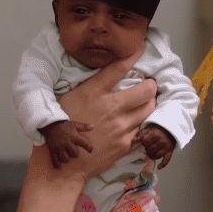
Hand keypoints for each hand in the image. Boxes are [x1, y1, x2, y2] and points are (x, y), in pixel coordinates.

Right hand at [41, 120, 93, 168]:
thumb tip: (93, 126)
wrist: (50, 125)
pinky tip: (59, 166)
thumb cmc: (64, 125)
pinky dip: (57, 164)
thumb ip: (84, 126)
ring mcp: (59, 147)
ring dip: (67, 158)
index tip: (90, 150)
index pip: (84, 144)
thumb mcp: (74, 124)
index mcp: (73, 137)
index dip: (89, 148)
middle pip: (75, 154)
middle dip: (75, 153)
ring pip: (65, 159)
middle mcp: (67, 143)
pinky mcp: (52, 150)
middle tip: (72, 151)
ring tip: (66, 156)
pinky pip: (55, 160)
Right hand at [56, 47, 156, 178]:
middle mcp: (110, 107)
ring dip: (147, 104)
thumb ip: (90, 89)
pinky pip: (140, 128)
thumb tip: (105, 78)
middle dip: (150, 86)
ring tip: (140, 104)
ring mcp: (120, 126)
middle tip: (147, 86)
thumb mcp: (68, 101)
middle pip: (146, 90)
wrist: (65, 163)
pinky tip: (127, 125)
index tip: (141, 48)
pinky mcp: (125, 143)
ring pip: (148, 109)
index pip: (119, 67)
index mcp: (92, 93)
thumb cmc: (62, 131)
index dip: (133, 55)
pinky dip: (137, 124)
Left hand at [133, 124, 175, 168]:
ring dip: (151, 156)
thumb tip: (134, 140)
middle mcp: (161, 141)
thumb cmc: (157, 129)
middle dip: (147, 149)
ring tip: (150, 153)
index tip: (144, 142)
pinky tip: (159, 167)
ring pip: (156, 156)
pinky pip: (167, 159)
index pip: (145, 142)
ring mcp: (166, 147)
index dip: (143, 143)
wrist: (170, 130)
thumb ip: (140, 133)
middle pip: (150, 150)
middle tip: (147, 147)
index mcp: (155, 134)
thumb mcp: (148, 128)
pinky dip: (163, 164)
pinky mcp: (170, 151)